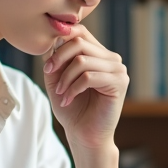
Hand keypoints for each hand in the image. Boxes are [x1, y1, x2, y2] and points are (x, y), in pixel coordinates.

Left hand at [41, 24, 127, 150]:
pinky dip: (73, 88)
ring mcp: (118, 69)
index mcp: (99, 54)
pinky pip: (89, 77)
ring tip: (60, 93)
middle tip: (49, 75)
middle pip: (79, 42)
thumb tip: (55, 36)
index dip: (61, 39)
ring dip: (65, 78)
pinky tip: (68, 100)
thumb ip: (56, 57)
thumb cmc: (72, 108)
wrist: (84, 135)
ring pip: (82, 60)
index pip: (80, 32)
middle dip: (59, 59)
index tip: (48, 64)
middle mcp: (111, 59)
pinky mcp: (119, 83)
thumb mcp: (57, 78)